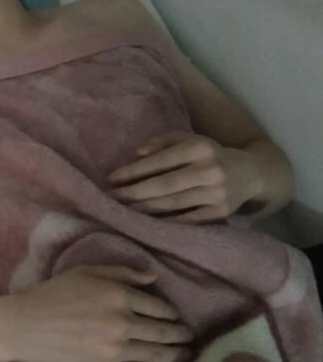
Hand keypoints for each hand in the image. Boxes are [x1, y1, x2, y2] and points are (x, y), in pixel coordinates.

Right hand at [2, 265, 193, 361]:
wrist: (26, 326)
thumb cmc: (54, 293)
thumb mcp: (85, 271)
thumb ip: (121, 272)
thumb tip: (152, 276)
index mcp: (117, 294)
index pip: (158, 306)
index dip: (171, 313)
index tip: (176, 318)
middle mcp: (122, 321)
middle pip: (163, 331)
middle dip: (180, 335)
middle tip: (188, 338)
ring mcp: (116, 349)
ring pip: (157, 354)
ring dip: (175, 355)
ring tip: (183, 355)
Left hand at [108, 130, 261, 223]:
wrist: (250, 174)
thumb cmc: (208, 154)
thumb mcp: (188, 139)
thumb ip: (162, 141)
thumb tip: (137, 153)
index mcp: (199, 148)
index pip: (160, 161)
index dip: (134, 171)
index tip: (112, 178)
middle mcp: (209, 170)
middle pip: (164, 185)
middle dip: (134, 192)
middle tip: (113, 198)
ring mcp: (216, 194)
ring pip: (173, 204)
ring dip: (145, 209)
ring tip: (124, 210)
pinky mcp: (221, 213)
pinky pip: (187, 220)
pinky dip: (166, 222)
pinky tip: (147, 222)